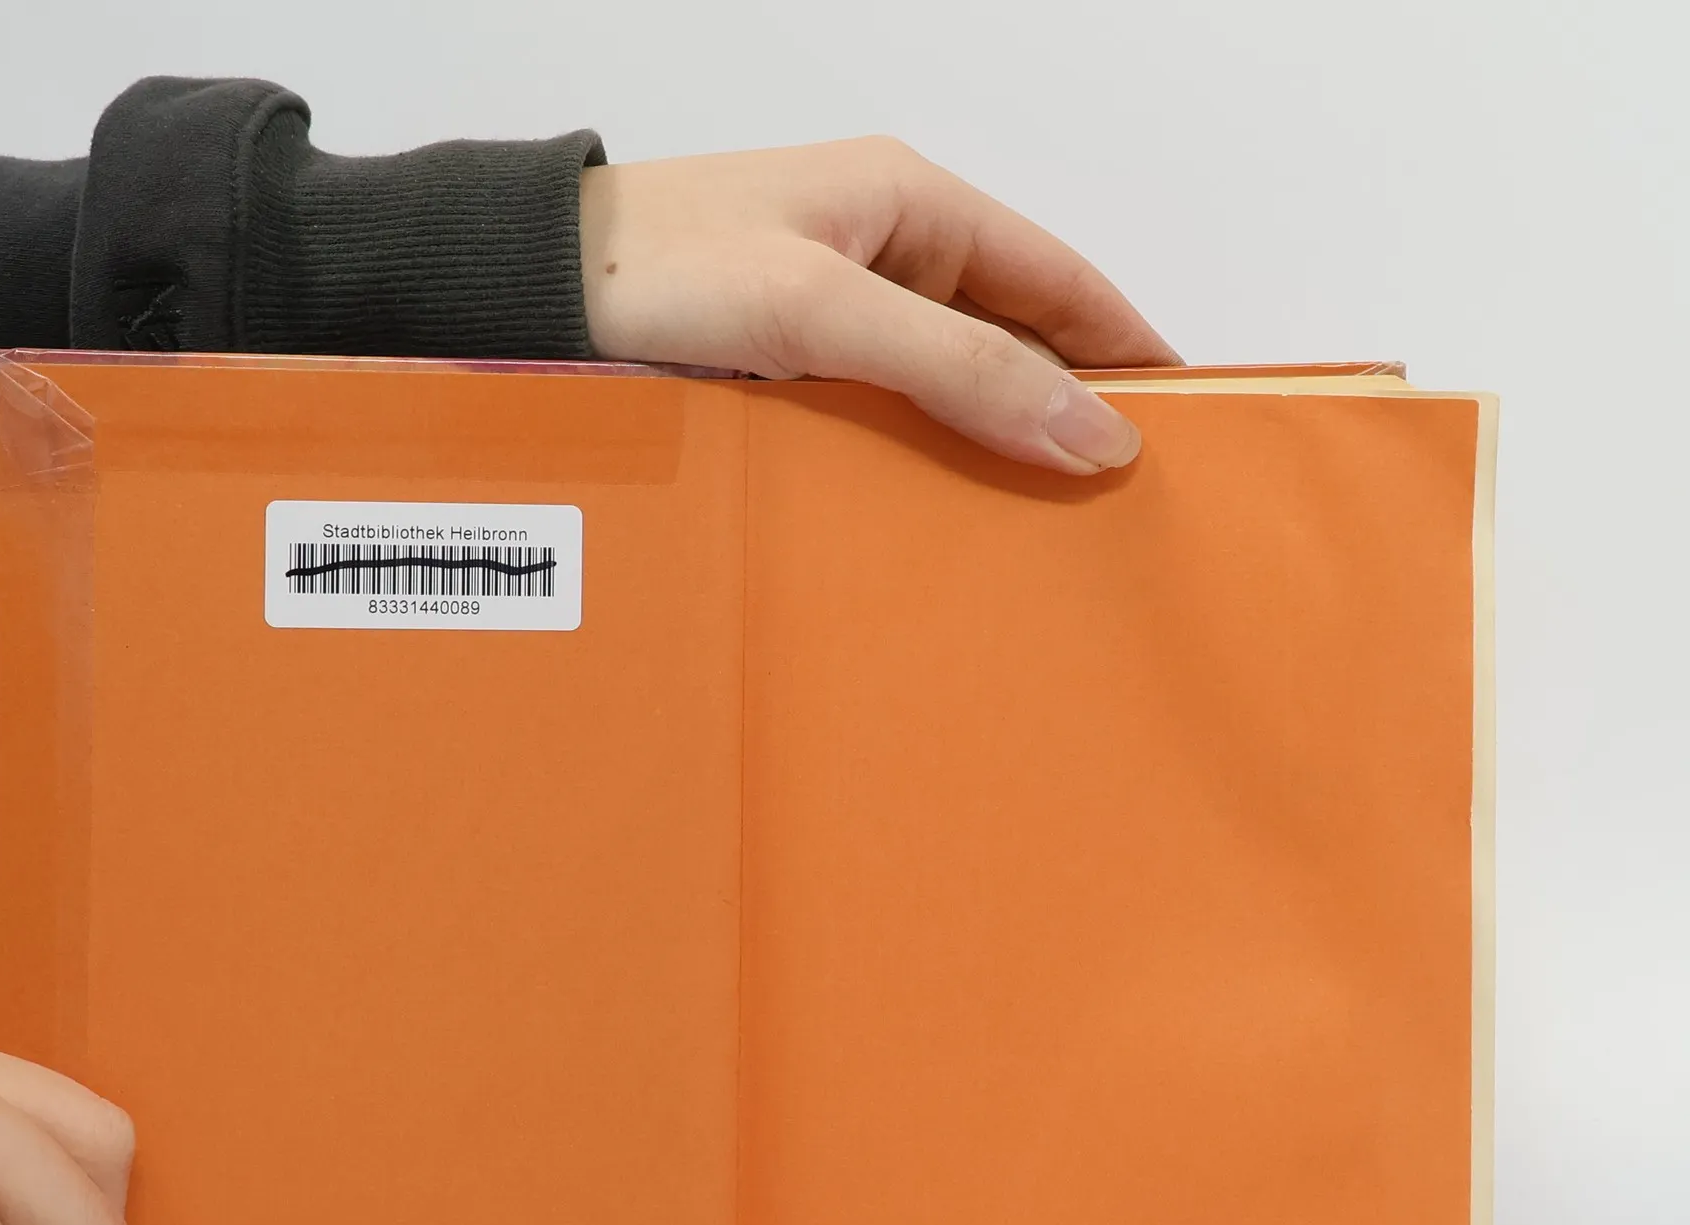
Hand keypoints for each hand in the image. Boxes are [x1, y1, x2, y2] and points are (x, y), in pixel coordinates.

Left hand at [580, 137, 1178, 476]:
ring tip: (1045, 533)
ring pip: (948, 389)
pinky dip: (923, 465)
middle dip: (1065, 411)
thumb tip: (1090, 430)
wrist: (521, 298)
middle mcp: (883, 257)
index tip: (1189, 421)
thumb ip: (960, 368)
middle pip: (1011, 338)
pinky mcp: (789, 375)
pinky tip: (943, 523)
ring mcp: (835, 319)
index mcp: (911, 206)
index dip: (1127, 349)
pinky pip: (885, 422)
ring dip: (992, 448)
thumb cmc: (659, 272)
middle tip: (1119, 508)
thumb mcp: (824, 311)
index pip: (1060, 279)